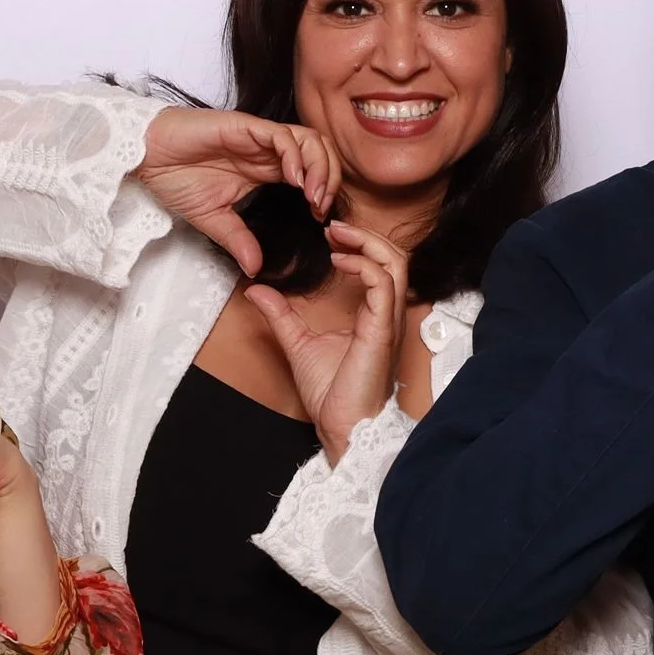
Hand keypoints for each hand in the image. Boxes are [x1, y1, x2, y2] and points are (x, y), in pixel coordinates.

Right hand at [136, 107, 342, 273]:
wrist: (147, 157)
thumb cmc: (175, 177)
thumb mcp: (213, 219)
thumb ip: (238, 240)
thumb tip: (254, 269)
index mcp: (265, 167)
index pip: (312, 171)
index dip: (324, 192)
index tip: (319, 219)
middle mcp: (267, 150)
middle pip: (320, 152)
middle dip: (330, 178)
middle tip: (321, 207)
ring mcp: (258, 136)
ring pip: (308, 140)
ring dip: (318, 167)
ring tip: (312, 195)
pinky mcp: (245, 127)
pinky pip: (281, 135)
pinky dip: (294, 154)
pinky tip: (293, 178)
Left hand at [245, 221, 407, 464]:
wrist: (342, 427)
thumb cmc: (332, 394)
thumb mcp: (298, 344)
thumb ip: (282, 316)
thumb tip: (257, 291)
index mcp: (373, 315)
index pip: (379, 266)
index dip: (358, 244)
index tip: (329, 236)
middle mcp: (386, 313)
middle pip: (394, 256)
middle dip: (366, 235)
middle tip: (334, 227)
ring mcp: (387, 320)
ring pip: (396, 263)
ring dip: (367, 242)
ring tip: (338, 236)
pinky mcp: (382, 330)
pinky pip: (383, 284)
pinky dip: (363, 265)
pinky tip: (339, 262)